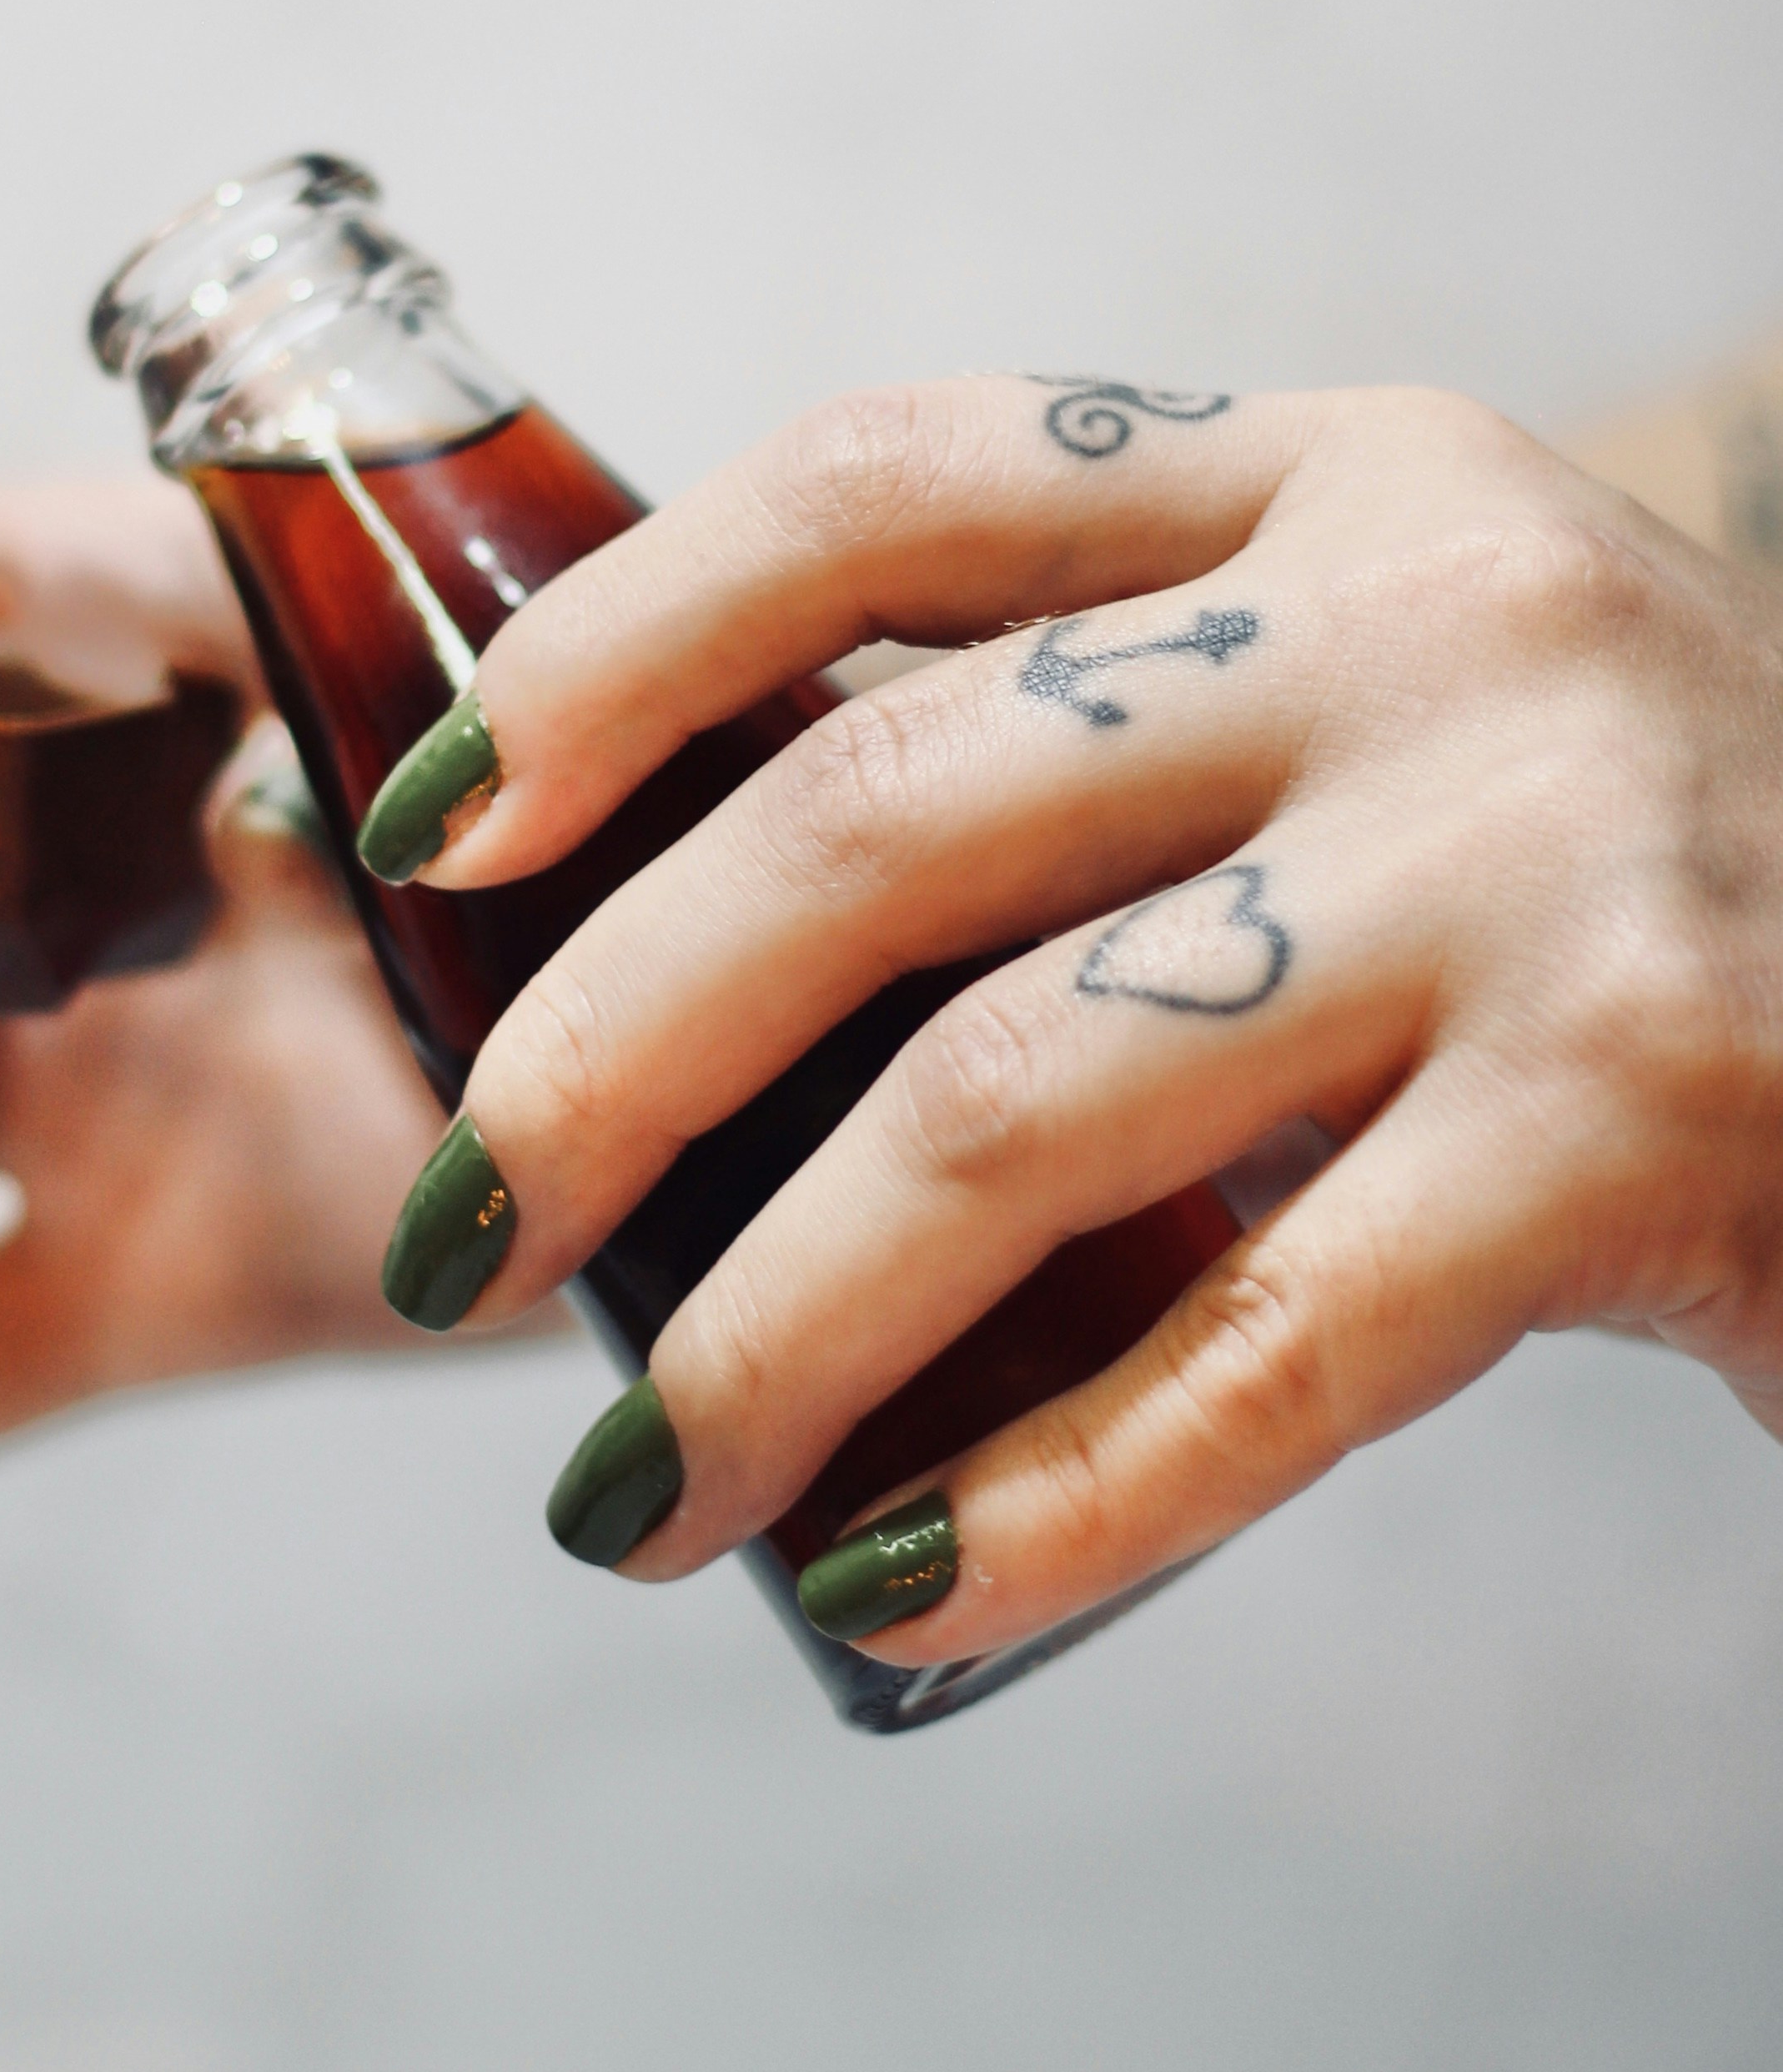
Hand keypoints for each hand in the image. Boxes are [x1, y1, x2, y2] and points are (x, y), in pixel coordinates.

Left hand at [365, 381, 1782, 1663]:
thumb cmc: (1627, 888)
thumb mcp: (1384, 709)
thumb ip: (1103, 753)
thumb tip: (659, 931)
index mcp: (1322, 482)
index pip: (881, 484)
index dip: (607, 643)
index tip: (422, 832)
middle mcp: (1428, 616)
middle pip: (885, 810)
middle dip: (604, 1045)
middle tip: (457, 1232)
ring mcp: (1547, 858)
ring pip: (1017, 1102)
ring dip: (768, 1325)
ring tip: (628, 1486)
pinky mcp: (1648, 1114)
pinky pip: (1262, 1348)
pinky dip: (1043, 1494)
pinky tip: (887, 1589)